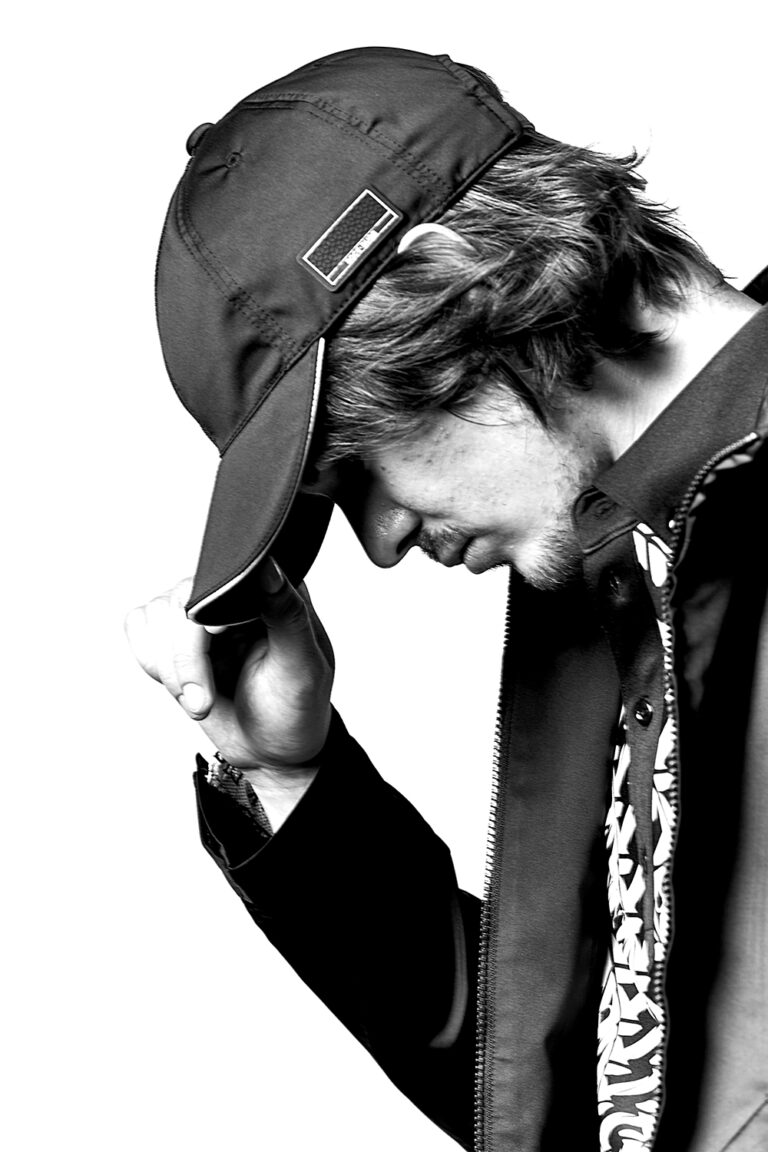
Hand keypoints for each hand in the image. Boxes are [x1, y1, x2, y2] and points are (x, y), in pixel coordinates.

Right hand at [124, 561, 333, 770]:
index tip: (218, 641)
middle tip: (203, 702)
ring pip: (154, 615)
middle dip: (185, 659)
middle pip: (179, 599)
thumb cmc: (295, 710)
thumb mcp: (302, 666)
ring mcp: (200, 614)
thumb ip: (287, 613)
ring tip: (200, 700)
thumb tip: (269, 565)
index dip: (209, 613)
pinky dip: (153, 663)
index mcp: (272, 590)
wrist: (272, 752)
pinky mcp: (175, 636)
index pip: (224, 578)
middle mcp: (232, 594)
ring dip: (170, 668)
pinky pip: (138, 628)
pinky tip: (183, 687)